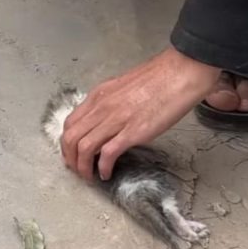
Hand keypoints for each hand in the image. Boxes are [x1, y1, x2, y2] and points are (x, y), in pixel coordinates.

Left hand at [61, 47, 221, 180]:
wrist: (181, 72)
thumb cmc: (159, 79)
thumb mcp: (123, 87)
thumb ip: (110, 103)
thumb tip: (106, 119)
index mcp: (99, 96)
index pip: (70, 123)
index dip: (67, 143)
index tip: (72, 154)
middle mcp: (102, 107)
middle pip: (70, 138)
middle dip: (70, 158)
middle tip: (78, 169)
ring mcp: (116, 119)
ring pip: (83, 148)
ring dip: (83, 167)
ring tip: (90, 176)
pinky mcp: (133, 132)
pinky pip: (107, 154)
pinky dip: (103, 168)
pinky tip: (107, 174)